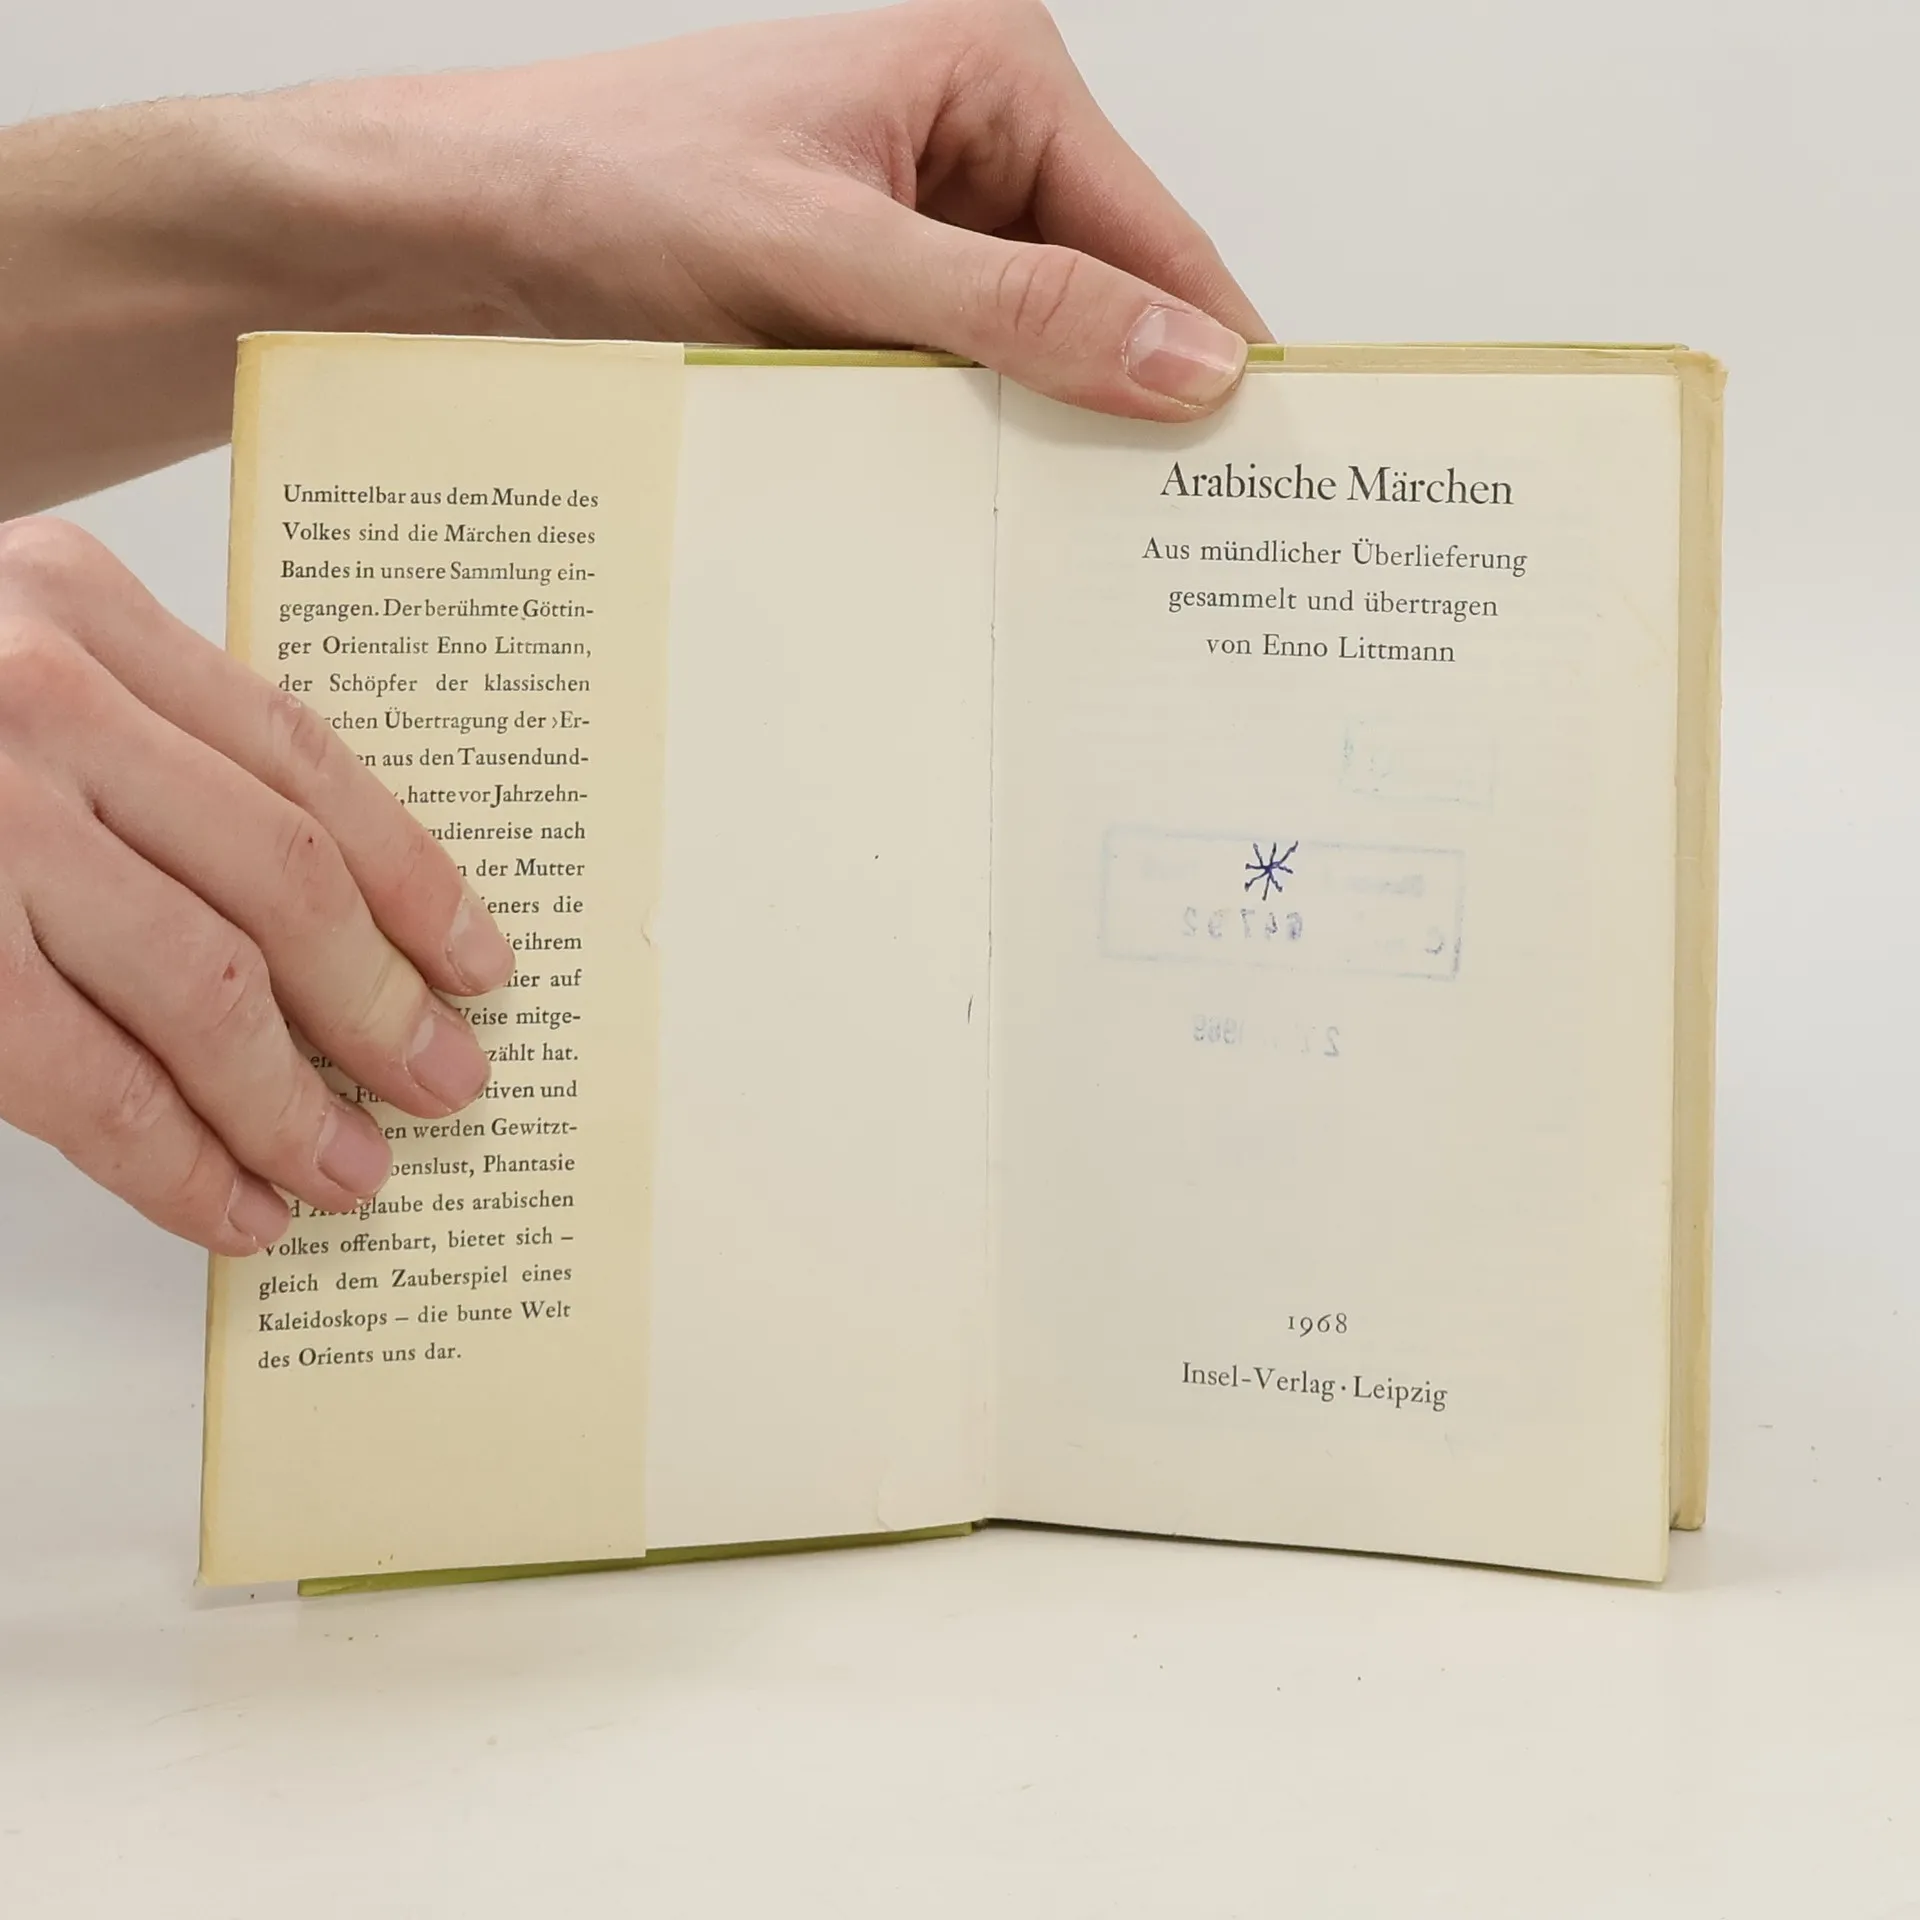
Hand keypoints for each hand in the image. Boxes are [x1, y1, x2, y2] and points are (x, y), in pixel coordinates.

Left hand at [0, 1, 1268, 512]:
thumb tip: (1182, 363)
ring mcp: (908, 228)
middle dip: (1127, 409)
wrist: (440, 234)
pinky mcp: (854, 302)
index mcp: (988, 74)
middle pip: (1103, 297)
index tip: (1264, 470)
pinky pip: (951, 384)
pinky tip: (976, 521)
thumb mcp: (829, 253)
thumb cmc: (601, 184)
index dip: (1212, 350)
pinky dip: (965, 449)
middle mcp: (962, 143)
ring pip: (1028, 354)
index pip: (1156, 231)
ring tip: (1076, 552)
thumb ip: (1016, 309)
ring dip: (1038, 441)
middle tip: (1171, 547)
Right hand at [0, 518, 516, 1252]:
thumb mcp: (2, 654)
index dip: (414, 876)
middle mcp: (32, 697)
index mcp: (75, 609)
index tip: (480, 962)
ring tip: (352, 1170)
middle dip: (379, 1001)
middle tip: (445, 1083)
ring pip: (200, 984)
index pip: (305, 760)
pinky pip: (79, 1076)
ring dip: (290, 1100)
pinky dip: (174, 1156)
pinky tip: (232, 1201)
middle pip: (278, 876)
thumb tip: (315, 901)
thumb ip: (138, 737)